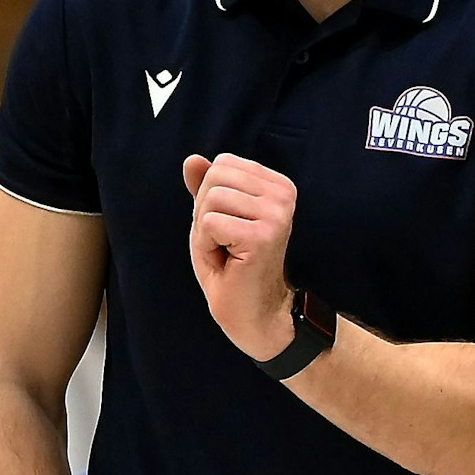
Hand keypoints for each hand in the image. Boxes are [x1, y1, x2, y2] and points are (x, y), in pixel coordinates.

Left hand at [183, 153, 296, 360]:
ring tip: (226, 252)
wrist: (255, 314)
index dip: (209, 198)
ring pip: (209, 198)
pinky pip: (208, 223)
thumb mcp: (213, 218)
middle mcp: (284, 194)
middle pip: (214, 178)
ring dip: (205, 231)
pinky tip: (228, 262)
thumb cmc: (233, 267)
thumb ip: (205, 187)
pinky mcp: (263, 235)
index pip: (221, 164)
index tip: (227, 228)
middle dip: (204, 212)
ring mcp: (276, 214)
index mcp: (278, 185)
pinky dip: (206, 245)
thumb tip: (191, 159)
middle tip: (224, 243)